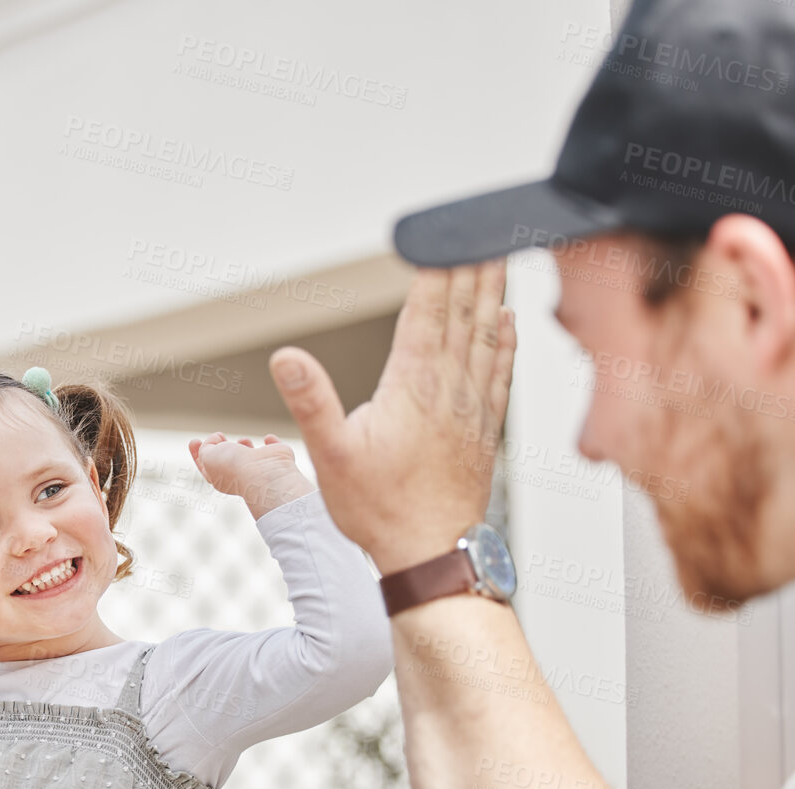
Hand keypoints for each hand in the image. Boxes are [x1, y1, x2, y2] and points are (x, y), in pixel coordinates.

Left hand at [187, 432, 316, 519]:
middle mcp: (241, 474)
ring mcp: (260, 467)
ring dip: (244, 446)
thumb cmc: (234, 468)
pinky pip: (275, 448)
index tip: (193, 441)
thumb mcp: (208, 456)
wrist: (264, 473)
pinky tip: (268, 438)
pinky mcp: (278, 457)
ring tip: (242, 441)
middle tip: (219, 436)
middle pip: (228, 460)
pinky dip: (272, 442)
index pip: (205, 465)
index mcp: (220, 478)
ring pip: (251, 455)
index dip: (197, 453)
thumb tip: (216, 439)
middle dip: (223, 447)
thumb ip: (206, 447)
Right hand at [267, 260, 516, 573]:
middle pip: (463, 312)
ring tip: (496, 255)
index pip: (427, 310)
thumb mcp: (330, 456)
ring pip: (486, 334)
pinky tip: (508, 322)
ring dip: (491, 291)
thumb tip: (286, 357)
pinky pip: (499, 371)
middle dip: (468, 266)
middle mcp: (450, 389)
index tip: (440, 232)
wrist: (432, 555)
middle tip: (476, 227)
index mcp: (414, 386)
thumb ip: (311, 401)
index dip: (434, 268)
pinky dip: (505, 340)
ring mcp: (472, 408)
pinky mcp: (483, 430)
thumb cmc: (381, 511)